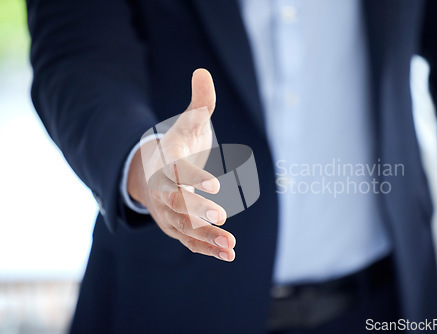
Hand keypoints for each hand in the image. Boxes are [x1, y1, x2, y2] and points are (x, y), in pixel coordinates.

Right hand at [127, 68, 235, 261]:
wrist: (152, 171)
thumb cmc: (178, 145)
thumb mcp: (189, 123)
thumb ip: (200, 103)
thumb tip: (203, 71)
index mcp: (167, 163)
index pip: (179, 171)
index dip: (195, 178)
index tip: (217, 186)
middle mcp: (163, 189)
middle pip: (176, 203)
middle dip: (197, 209)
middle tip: (222, 216)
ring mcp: (167, 211)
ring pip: (184, 226)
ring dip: (206, 236)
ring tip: (231, 244)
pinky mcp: (175, 226)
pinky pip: (189, 240)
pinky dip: (207, 247)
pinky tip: (229, 254)